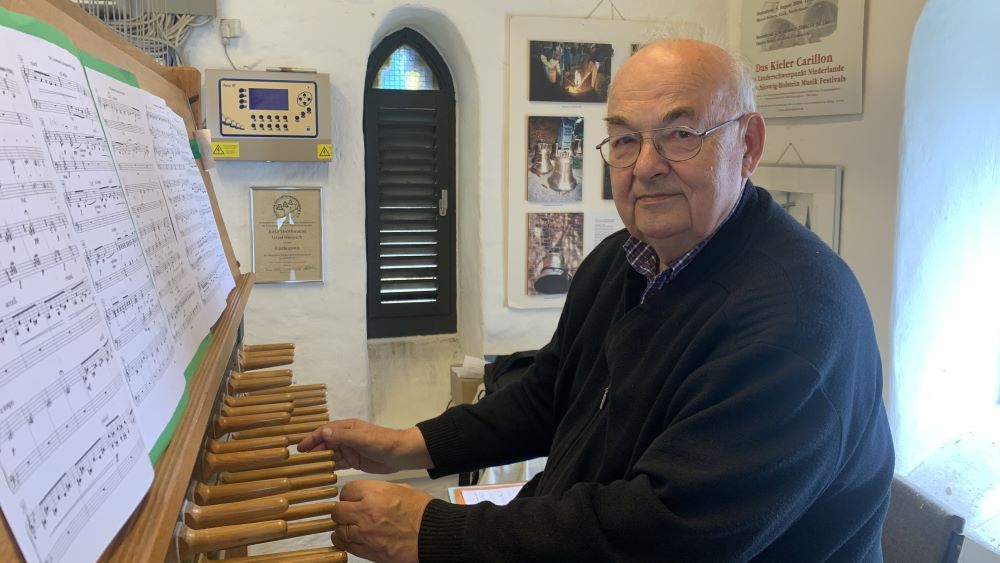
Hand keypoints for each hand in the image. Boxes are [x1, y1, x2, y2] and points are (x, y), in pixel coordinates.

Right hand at [296, 419, 432, 473]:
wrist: (401, 453)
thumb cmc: (381, 442)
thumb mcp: (361, 438)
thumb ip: (342, 436)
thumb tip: (322, 433)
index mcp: (347, 428)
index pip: (324, 431)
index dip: (311, 439)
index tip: (299, 448)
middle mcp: (345, 437)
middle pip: (325, 444)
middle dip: (313, 451)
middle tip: (299, 463)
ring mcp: (349, 450)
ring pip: (330, 455)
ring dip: (320, 461)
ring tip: (306, 470)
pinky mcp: (354, 461)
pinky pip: (338, 464)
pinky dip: (329, 468)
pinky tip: (320, 475)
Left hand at [331, 480, 432, 562]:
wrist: (433, 535)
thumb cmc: (423, 512)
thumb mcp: (402, 489)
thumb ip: (379, 490)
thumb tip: (367, 494)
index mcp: (375, 493)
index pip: (346, 491)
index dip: (349, 495)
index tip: (352, 499)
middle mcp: (366, 512)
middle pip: (338, 511)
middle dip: (342, 511)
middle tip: (349, 513)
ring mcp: (365, 534)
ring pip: (338, 530)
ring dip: (343, 528)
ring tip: (350, 527)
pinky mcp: (368, 551)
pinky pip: (346, 546)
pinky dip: (346, 543)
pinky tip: (351, 539)